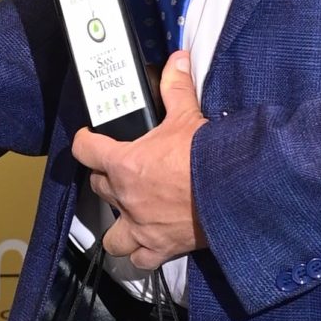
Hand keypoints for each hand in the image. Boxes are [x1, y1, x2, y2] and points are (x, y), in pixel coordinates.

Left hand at [74, 54, 206, 269]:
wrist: (235, 190)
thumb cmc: (208, 156)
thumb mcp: (189, 116)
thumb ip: (176, 88)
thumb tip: (177, 60)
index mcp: (125, 164)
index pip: (85, 150)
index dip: (85, 142)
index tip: (89, 140)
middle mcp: (126, 197)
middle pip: (99, 188)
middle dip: (108, 180)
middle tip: (123, 174)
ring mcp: (140, 226)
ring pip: (111, 234)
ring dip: (117, 226)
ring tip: (129, 216)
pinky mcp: (159, 248)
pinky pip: (139, 260)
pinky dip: (140, 255)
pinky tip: (148, 246)